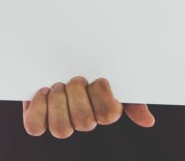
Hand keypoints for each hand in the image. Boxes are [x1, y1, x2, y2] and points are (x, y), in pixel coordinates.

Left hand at [22, 76, 155, 138]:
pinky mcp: (38, 118)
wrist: (58, 54)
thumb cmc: (91, 66)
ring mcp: (60, 121)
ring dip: (59, 103)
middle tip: (75, 79)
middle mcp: (82, 119)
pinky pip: (35, 127)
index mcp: (103, 109)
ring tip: (58, 86)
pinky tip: (43, 91)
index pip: (109, 115)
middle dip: (78, 95)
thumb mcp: (114, 75)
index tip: (99, 79)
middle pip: (85, 122)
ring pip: (62, 130)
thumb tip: (148, 121)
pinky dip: (38, 109)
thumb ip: (132, 98)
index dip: (102, 96)